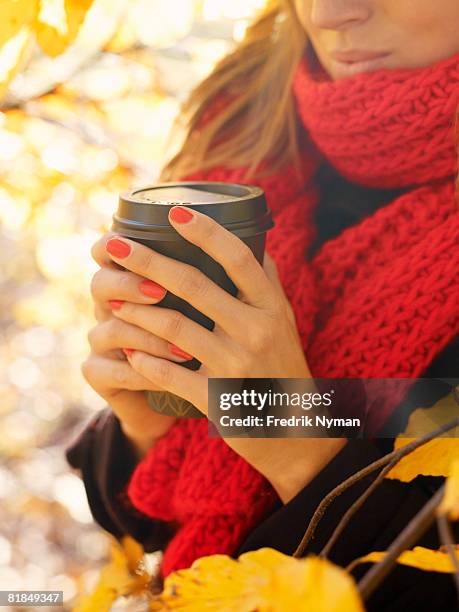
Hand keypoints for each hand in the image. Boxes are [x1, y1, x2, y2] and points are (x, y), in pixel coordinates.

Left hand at [103, 206, 345, 501]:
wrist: (296, 431)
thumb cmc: (284, 368)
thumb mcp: (285, 323)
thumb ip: (267, 285)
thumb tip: (254, 244)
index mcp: (271, 307)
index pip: (238, 258)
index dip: (205, 231)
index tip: (174, 212)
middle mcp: (256, 330)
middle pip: (194, 284)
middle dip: (148, 261)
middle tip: (114, 246)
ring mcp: (236, 365)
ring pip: (174, 327)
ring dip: (136, 311)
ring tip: (112, 299)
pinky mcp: (217, 398)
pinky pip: (170, 375)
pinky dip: (145, 361)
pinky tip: (129, 351)